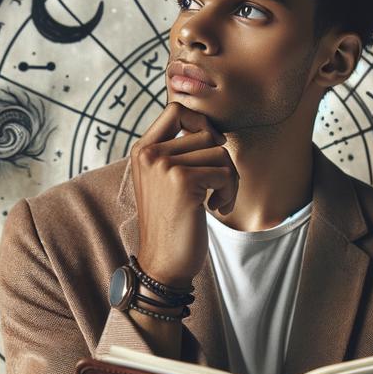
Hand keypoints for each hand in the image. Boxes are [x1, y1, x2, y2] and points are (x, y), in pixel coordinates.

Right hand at [131, 101, 238, 287]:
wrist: (163, 263)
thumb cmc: (172, 223)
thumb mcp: (165, 181)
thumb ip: (177, 153)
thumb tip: (212, 128)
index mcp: (143, 149)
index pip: (176, 110)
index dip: (201, 122)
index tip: (211, 148)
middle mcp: (149, 153)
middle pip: (206, 133)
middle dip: (222, 159)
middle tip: (219, 186)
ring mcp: (164, 165)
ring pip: (219, 152)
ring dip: (229, 179)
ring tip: (217, 200)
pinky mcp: (183, 181)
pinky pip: (224, 172)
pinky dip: (229, 192)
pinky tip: (216, 209)